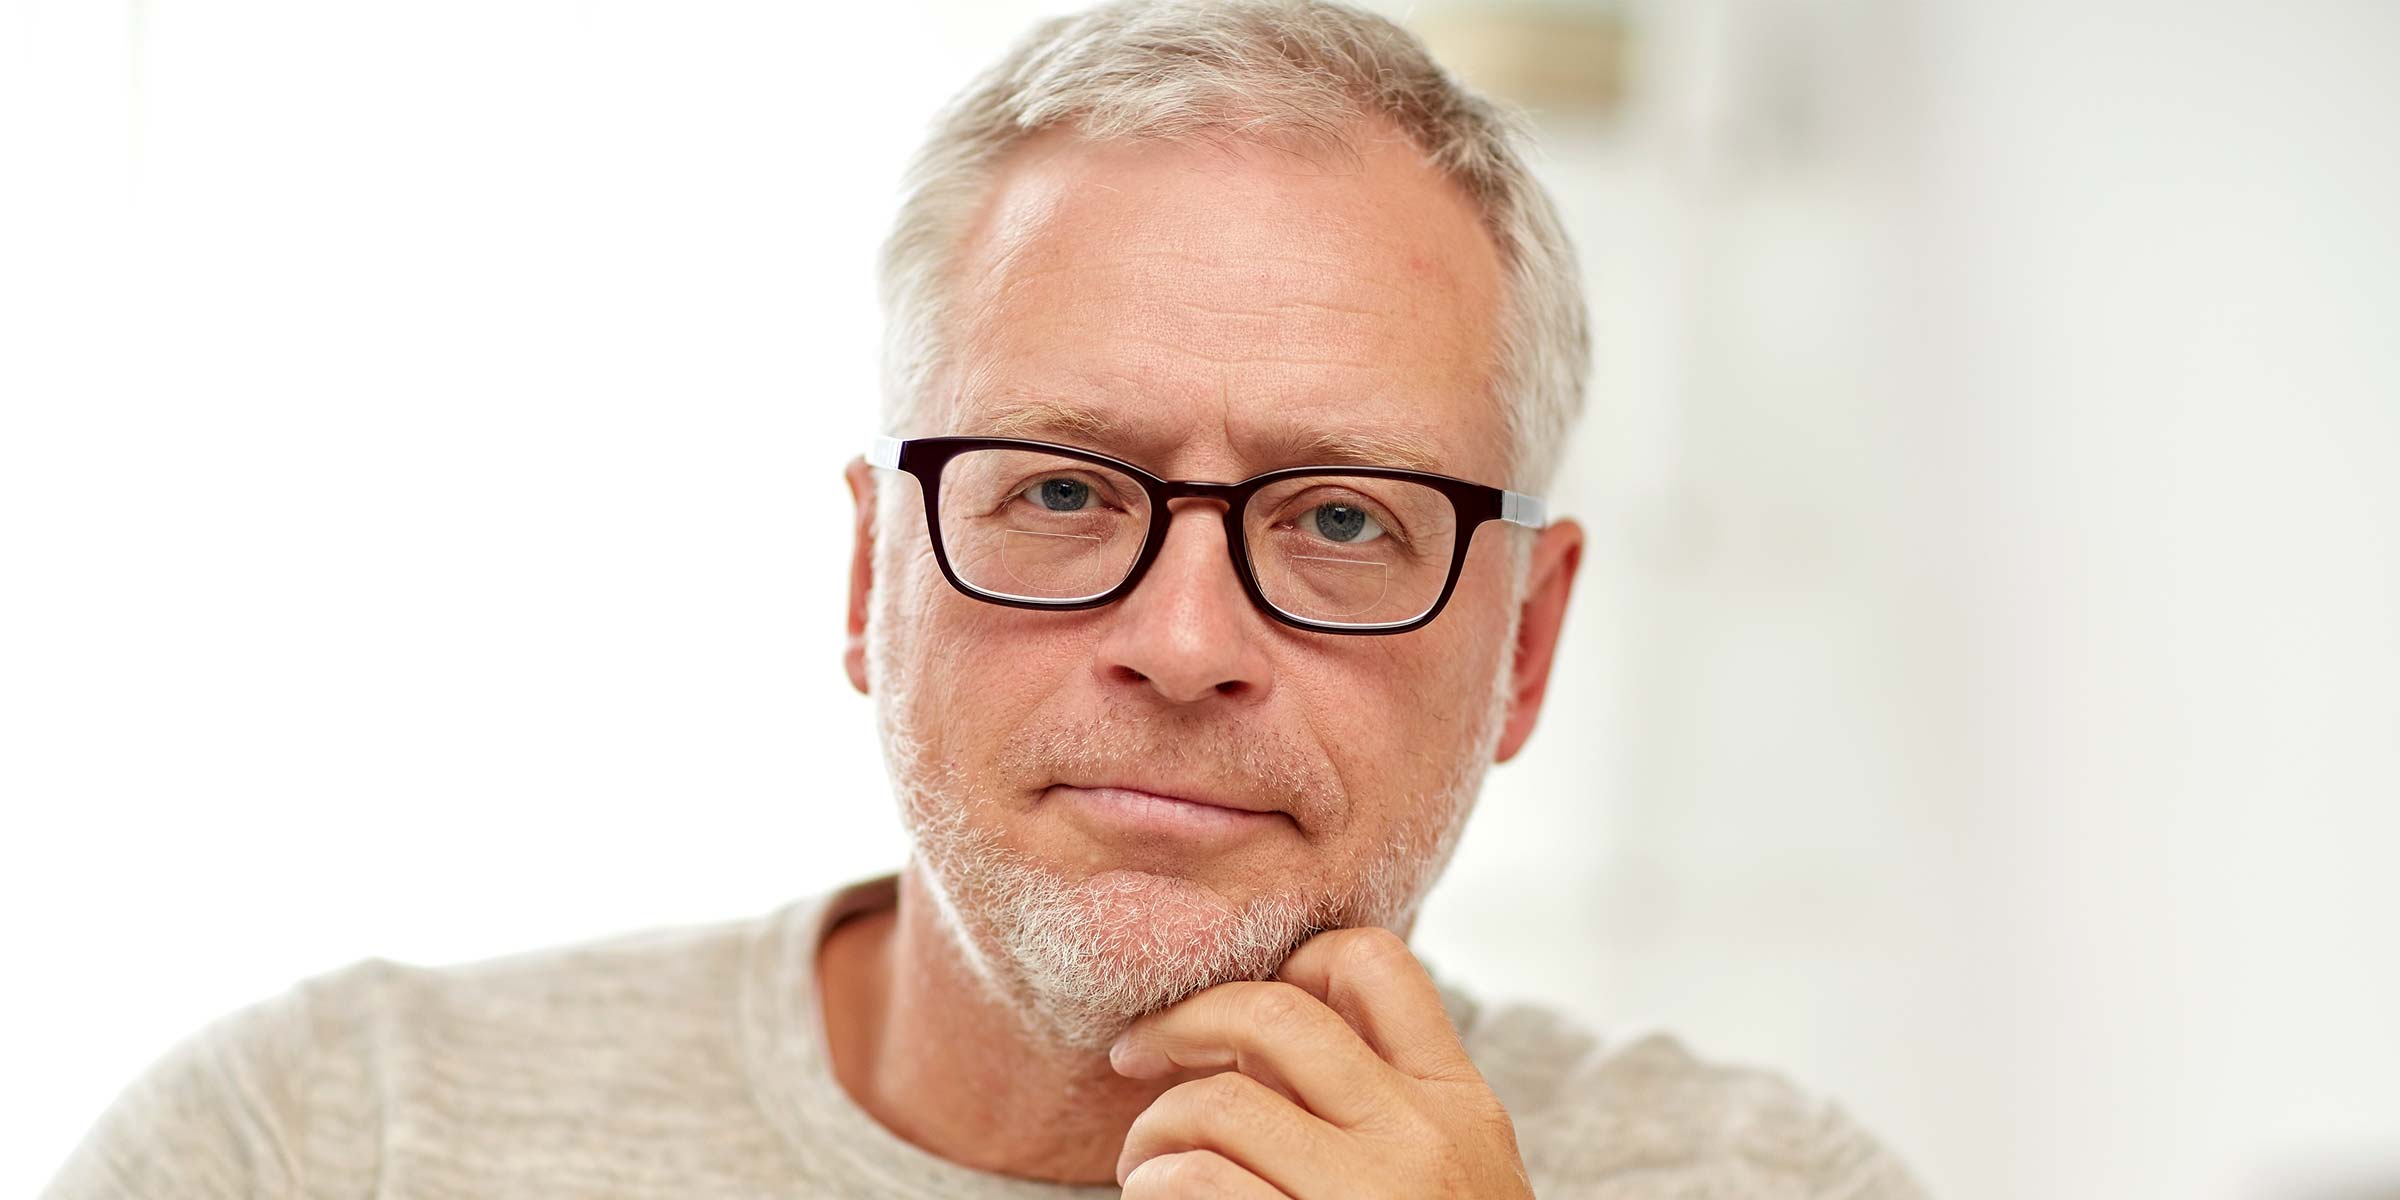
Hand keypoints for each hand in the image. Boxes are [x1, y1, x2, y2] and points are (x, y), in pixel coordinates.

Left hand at [1108, 926, 1533, 1197]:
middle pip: (1272, 1013)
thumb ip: (1379, 1105)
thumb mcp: (1450, 1176)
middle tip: (1135, 1054)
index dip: (1288, 962)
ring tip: (1145, 1167)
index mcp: (1460, 1104)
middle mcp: (1422, 1137)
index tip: (1236, 1011)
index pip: (1374, 962)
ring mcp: (1367, 1197)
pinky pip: (1198, 1185)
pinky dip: (1157, 1187)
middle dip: (1182, 1021)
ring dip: (1153, 1131)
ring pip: (1217, 1104)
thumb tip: (1257, 1033)